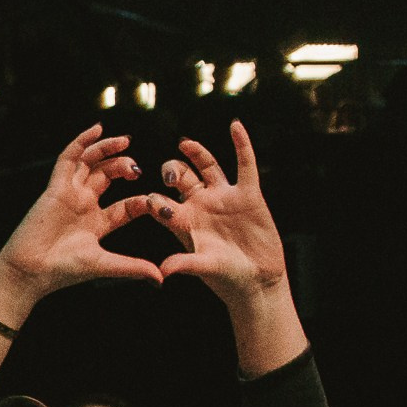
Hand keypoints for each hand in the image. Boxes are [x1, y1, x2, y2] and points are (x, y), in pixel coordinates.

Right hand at [0, 125, 159, 310]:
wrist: (31, 271)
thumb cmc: (63, 271)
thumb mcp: (104, 265)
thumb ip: (132, 267)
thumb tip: (160, 278)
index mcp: (97, 224)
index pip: (125, 205)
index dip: (142, 200)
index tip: (155, 202)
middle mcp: (84, 205)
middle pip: (107, 176)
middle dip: (124, 167)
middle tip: (137, 168)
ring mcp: (69, 194)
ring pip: (90, 162)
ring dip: (107, 149)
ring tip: (125, 141)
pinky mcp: (55, 187)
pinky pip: (68, 158)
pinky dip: (81, 142)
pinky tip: (97, 129)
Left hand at [150, 122, 287, 305]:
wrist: (257, 280)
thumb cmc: (227, 278)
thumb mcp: (205, 268)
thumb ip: (185, 264)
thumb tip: (162, 270)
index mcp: (182, 222)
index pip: (161, 204)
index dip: (153, 200)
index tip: (148, 199)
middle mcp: (199, 205)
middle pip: (179, 178)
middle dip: (171, 172)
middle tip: (168, 175)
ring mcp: (222, 197)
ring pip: (206, 167)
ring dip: (196, 154)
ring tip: (185, 144)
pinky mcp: (248, 194)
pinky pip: (244, 165)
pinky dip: (241, 145)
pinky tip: (235, 126)